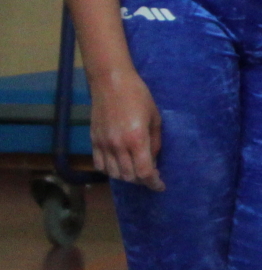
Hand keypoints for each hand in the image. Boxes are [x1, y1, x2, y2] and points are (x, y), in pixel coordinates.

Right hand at [89, 68, 163, 189]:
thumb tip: (153, 159)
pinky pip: (100, 165)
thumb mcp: (155, 118)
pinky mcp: (93, 141)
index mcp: (136, 140)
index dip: (153, 183)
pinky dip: (110, 171)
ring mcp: (103, 145)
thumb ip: (155, 141)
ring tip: (136, 172)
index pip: (144, 172)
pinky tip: (118, 166)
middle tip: (151, 177)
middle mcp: (118, 146)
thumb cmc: (138, 96)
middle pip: (129, 176)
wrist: (110, 83)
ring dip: (127, 177)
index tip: (160, 186)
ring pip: (114, 174)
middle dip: (142, 180)